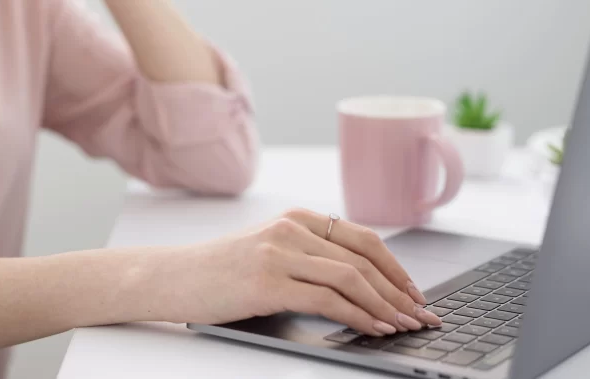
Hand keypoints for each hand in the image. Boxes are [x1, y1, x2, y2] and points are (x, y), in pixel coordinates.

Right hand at [155, 208, 441, 335]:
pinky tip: (373, 329)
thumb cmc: (217, 271)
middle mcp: (291, 229)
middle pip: (364, 259)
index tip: (415, 293)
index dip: (396, 268)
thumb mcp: (266, 250)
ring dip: (386, 307)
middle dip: (400, 291)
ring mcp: (279, 254)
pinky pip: (327, 300)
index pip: (364, 239)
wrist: (168, 278)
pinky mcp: (267, 282)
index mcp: (296, 218)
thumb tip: (361, 284)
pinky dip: (358, 317)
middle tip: (422, 315)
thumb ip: (307, 255)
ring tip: (404, 326)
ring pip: (351, 279)